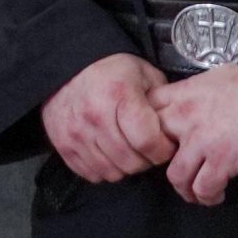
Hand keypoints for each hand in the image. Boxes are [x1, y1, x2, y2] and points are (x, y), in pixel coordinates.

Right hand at [41, 54, 175, 183]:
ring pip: (112, 172)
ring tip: (126, 149)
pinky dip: (103, 168)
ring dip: (124, 166)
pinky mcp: (61, 142)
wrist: (67, 64)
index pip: (148, 142)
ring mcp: (75, 131)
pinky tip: (107, 152)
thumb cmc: (112, 71)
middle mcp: (94, 115)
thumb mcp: (144, 74)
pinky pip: (91, 173)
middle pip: (131, 162)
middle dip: (145, 160)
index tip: (164, 144)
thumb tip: (176, 132)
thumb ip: (163, 101)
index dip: (163, 149)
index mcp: (118, 95)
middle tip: (145, 147)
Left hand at [150, 64, 237, 205]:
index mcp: (178, 95)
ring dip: (184, 188)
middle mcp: (182, 118)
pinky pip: (203, 188)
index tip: (157, 141)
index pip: (142, 113)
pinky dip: (207, 196)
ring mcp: (200, 141)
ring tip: (194, 191)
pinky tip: (215, 195)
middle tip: (176, 169)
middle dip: (160, 163)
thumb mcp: (209, 79)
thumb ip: (191, 94)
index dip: (144, 129)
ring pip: (175, 176)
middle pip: (151, 147)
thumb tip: (189, 104)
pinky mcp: (223, 161)